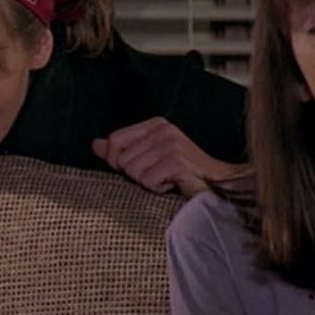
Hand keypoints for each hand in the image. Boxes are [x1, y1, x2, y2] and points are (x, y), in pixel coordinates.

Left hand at [91, 117, 246, 196]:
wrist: (219, 186)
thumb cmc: (183, 174)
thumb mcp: (148, 158)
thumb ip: (120, 150)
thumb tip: (94, 144)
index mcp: (155, 124)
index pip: (114, 141)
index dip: (118, 162)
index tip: (141, 169)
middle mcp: (163, 129)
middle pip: (122, 159)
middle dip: (137, 175)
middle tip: (160, 175)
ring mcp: (171, 144)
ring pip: (133, 172)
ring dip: (149, 183)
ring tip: (169, 179)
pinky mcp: (177, 161)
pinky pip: (147, 181)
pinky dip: (158, 190)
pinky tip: (175, 185)